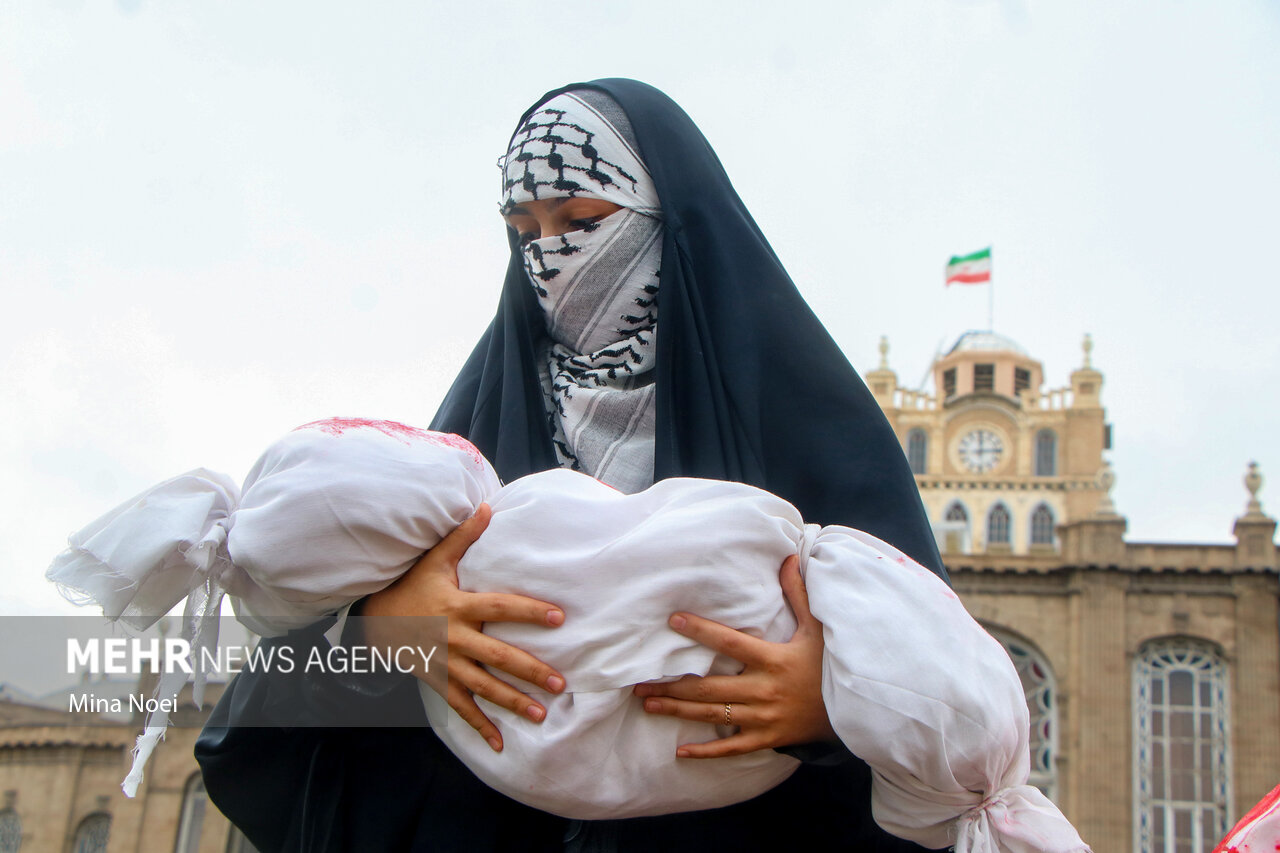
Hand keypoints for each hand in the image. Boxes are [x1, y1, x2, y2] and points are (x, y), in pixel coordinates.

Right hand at [361, 503, 566, 751]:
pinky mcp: (437, 681)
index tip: (558, 617)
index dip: (529, 611)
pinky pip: (459, 707)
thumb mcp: (433, 559)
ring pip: (482, 687)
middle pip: (496, 657)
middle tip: (560, 683)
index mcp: (458, 605)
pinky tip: (501, 743)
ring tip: (540, 715)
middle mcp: (453, 638)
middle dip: (529, 671)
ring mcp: (444, 663)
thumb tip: (487, 506)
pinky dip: (479, 726)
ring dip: (511, 702)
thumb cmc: (410, 584)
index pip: (499, 608)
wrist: (371, 617)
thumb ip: (462, 536)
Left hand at [633, 554, 835, 757]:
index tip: (673, 621)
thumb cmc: (832, 665)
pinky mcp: (767, 738)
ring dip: (678, 710)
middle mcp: (763, 690)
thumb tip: (789, 557)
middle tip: (639, 681)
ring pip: (712, 715)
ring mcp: (763, 717)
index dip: (701, 631)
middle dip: (672, 684)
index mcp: (773, 659)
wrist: (857, 711)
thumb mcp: (818, 628)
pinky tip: (681, 751)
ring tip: (648, 703)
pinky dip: (706, 751)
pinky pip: (732, 747)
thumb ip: (799, 594)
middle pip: (709, 686)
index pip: (730, 642)